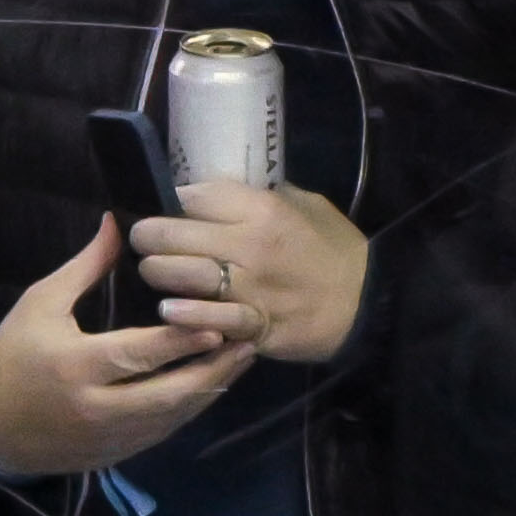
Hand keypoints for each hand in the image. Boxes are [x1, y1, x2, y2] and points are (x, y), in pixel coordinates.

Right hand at [0, 212, 254, 476]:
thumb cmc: (12, 357)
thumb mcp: (38, 305)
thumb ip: (85, 268)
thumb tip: (119, 223)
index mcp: (74, 366)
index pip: (140, 353)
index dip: (183, 340)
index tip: (219, 321)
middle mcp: (96, 407)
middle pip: (169, 392)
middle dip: (213, 368)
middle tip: (249, 340)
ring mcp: (108, 436)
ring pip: (174, 416)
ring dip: (212, 388)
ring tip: (243, 357)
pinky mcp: (116, 453)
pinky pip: (164, 431)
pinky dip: (191, 408)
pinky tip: (212, 383)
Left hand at [127, 177, 369, 367]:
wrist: (369, 302)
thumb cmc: (335, 251)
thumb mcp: (308, 206)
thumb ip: (265, 196)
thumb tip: (223, 191)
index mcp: (264, 210)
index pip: (194, 195)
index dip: (174, 199)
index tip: (169, 207)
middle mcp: (250, 245)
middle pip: (171, 233)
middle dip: (148, 235)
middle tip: (146, 240)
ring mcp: (249, 288)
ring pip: (177, 274)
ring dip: (155, 272)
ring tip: (153, 271)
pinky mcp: (252, 324)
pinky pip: (207, 318)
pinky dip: (184, 314)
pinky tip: (168, 310)